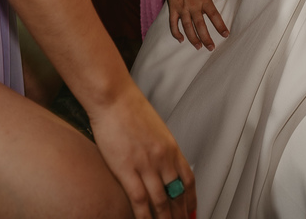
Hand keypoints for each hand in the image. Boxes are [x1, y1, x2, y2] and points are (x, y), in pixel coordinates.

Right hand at [86, 84, 196, 218]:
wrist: (114, 98)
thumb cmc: (130, 109)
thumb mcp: (155, 129)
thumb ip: (161, 148)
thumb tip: (162, 163)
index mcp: (172, 148)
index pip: (188, 180)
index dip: (191, 199)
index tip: (192, 211)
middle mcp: (163, 158)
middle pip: (177, 195)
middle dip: (180, 215)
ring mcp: (146, 165)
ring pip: (161, 202)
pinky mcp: (126, 169)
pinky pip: (139, 200)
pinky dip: (144, 216)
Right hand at [166, 0, 228, 49]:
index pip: (214, 15)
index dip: (220, 25)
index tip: (226, 34)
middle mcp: (193, 6)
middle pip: (200, 25)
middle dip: (206, 38)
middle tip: (211, 48)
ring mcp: (182, 9)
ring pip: (187, 27)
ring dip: (192, 38)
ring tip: (198, 47)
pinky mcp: (173, 9)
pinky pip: (173, 23)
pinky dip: (176, 32)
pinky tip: (181, 40)